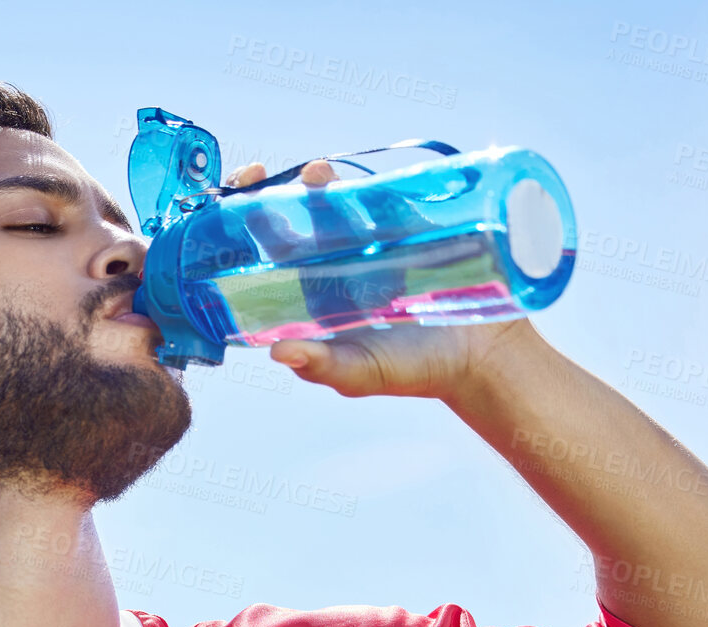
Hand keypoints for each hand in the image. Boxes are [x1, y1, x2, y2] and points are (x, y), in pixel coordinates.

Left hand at [222, 160, 530, 403]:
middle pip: (287, 220)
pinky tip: (355, 178)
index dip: (237, 233)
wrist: (482, 353)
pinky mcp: (404, 225)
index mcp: (309, 296)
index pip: (263, 258)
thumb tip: (277, 352)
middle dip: (266, 193)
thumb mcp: (361, 372)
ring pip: (329, 201)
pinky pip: (377, 195)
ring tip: (314, 174)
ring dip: (314, 183)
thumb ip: (321, 365)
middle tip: (254, 176)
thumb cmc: (414, 371)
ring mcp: (367, 241)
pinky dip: (363, 182)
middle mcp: (331, 264)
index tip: (224, 213)